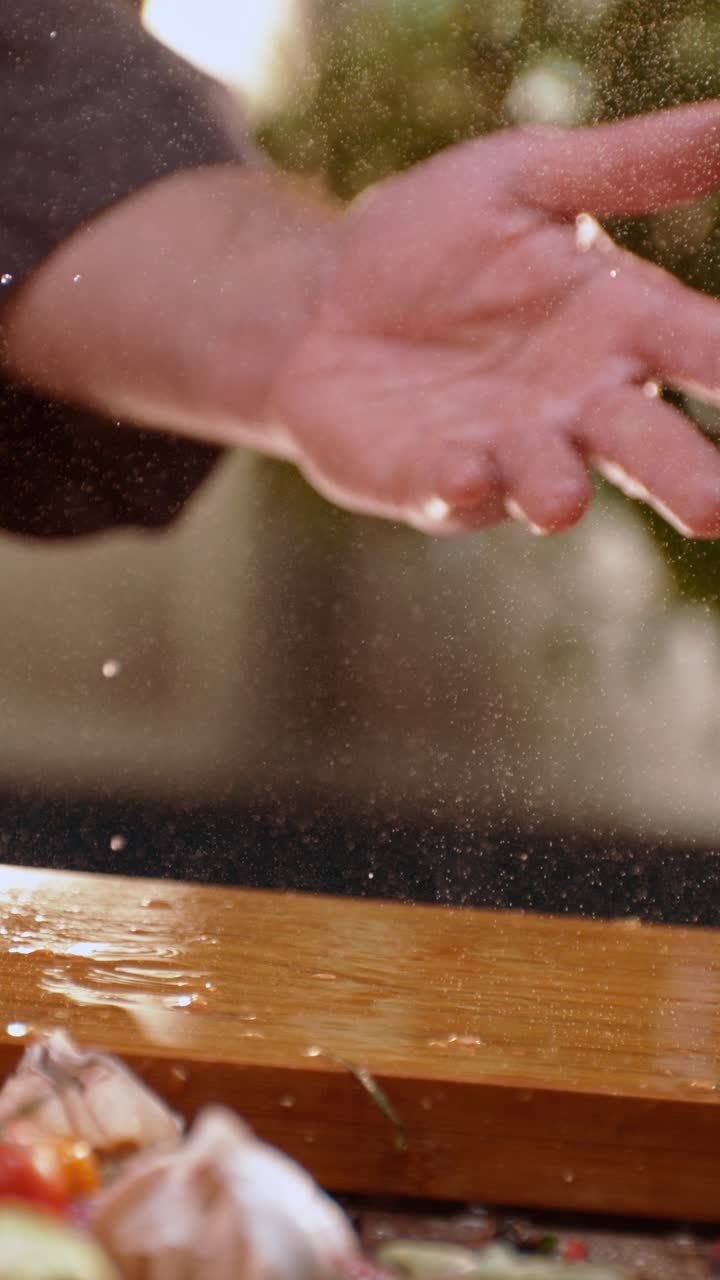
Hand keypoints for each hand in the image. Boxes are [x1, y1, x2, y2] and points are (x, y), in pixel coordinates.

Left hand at [268, 102, 719, 535]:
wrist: (321, 300)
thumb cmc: (435, 240)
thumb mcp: (524, 179)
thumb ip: (626, 165)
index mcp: (622, 327)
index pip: (699, 348)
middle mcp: (581, 404)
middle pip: (647, 447)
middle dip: (682, 474)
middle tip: (715, 507)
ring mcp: (508, 452)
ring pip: (552, 486)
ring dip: (558, 492)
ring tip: (562, 498)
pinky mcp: (435, 482)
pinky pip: (454, 495)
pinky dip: (459, 490)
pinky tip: (463, 472)